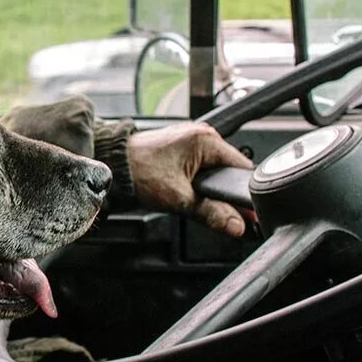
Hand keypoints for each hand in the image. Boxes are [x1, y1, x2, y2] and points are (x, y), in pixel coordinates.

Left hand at [126, 122, 254, 235]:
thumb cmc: (139, 172)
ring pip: (217, 170)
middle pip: (231, 170)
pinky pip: (203, 167)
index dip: (245, 194)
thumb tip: (236, 226)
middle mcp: (203, 135)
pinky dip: (202, 182)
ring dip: (213, 188)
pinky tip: (193, 192)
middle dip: (227, 193)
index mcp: (207, 140)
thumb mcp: (180, 198)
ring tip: (200, 200)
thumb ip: (211, 213)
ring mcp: (193, 140)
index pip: (242, 168)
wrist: (112, 165)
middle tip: (224, 213)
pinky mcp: (184, 148)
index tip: (249, 213)